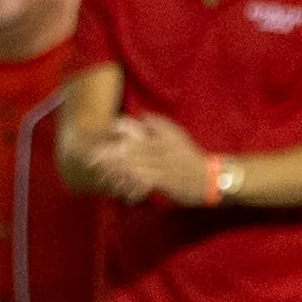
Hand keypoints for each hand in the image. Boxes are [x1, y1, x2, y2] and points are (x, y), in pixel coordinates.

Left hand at [97, 113, 215, 205]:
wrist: (210, 178)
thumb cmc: (191, 157)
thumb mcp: (177, 135)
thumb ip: (159, 124)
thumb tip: (141, 115)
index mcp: (163, 136)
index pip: (138, 130)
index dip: (120, 131)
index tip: (105, 133)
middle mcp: (161, 149)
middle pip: (131, 148)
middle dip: (110, 152)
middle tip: (92, 155)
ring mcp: (162, 166)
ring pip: (135, 165)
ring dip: (116, 168)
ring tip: (99, 170)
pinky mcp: (164, 181)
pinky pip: (143, 181)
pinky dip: (130, 183)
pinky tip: (118, 185)